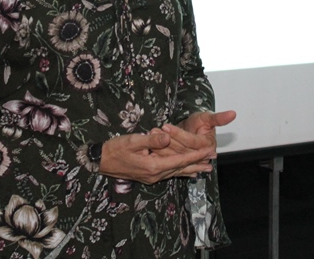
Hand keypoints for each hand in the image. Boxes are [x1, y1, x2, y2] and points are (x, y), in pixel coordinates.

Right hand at [98, 130, 214, 184]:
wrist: (101, 161)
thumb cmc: (115, 149)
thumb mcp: (133, 141)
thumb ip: (151, 139)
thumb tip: (166, 136)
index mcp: (153, 166)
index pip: (179, 160)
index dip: (195, 155)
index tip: (207, 150)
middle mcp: (155, 175)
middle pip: (180, 169)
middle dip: (197, 164)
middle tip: (212, 161)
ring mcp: (152, 177)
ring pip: (176, 173)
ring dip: (190, 169)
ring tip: (204, 168)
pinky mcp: (148, 176)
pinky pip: (169, 174)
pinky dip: (180, 171)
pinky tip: (186, 172)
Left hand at [157, 110, 237, 169]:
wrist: (194, 130)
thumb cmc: (201, 122)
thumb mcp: (209, 117)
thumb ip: (219, 118)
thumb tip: (233, 113)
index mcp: (207, 147)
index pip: (191, 141)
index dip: (178, 134)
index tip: (166, 126)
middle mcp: (199, 156)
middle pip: (181, 149)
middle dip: (166, 140)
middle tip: (154, 131)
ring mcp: (189, 161)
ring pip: (173, 154)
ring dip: (160, 145)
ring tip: (152, 134)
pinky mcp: (180, 162)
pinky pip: (169, 158)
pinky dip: (160, 151)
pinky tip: (150, 145)